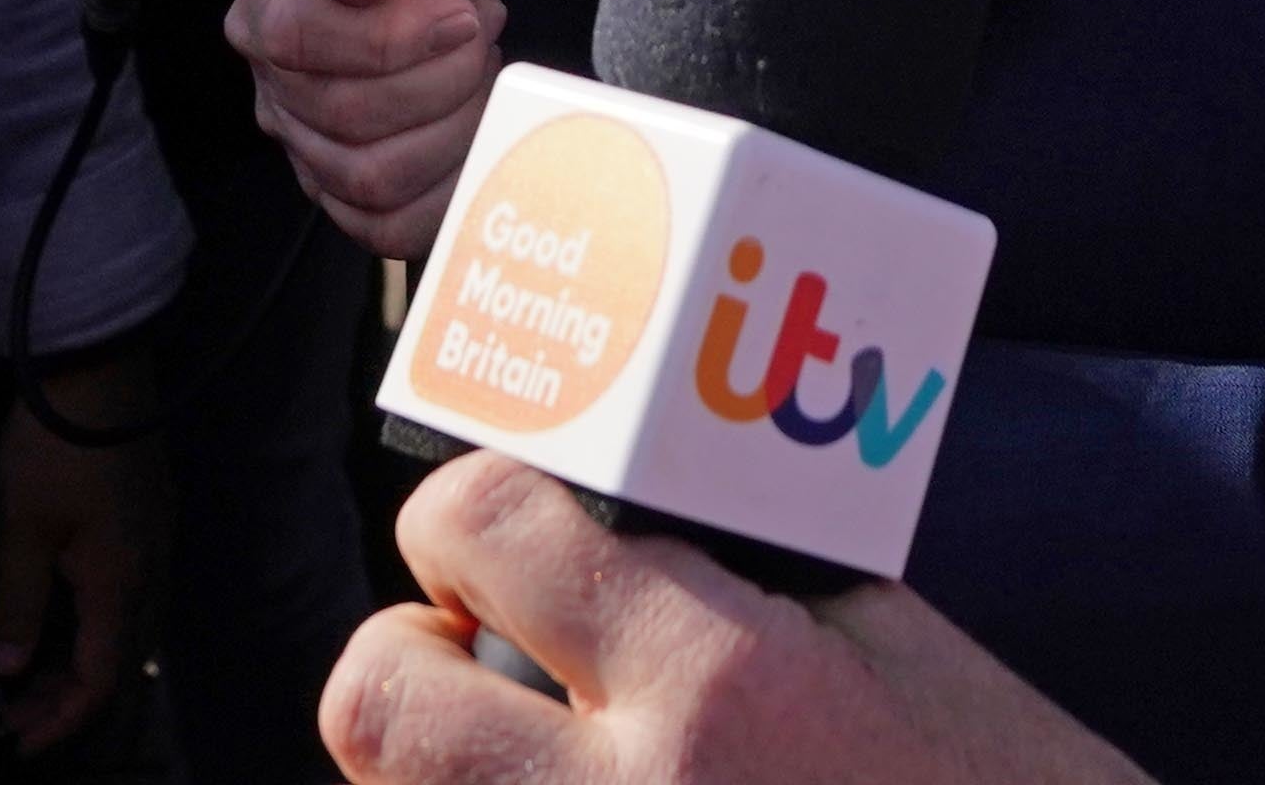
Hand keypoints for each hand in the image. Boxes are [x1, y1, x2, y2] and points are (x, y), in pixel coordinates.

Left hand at [0, 347, 170, 754]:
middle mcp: (150, 567)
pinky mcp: (149, 513)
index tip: (14, 740)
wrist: (97, 364)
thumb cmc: (54, 446)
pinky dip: (95, 623)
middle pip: (119, 659)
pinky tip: (62, 615)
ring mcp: (155, 537)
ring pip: (127, 625)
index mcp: (121, 580)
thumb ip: (20, 604)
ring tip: (31, 674)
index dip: (59, 719)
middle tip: (13, 713)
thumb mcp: (23, 528)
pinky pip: (130, 591)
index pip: (99, 680)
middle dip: (68, 697)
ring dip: (82, 659)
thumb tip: (12, 669)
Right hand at [226, 0, 500, 258]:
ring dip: (452, 130)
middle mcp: (261, 34)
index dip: (388, 39)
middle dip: (440, 79)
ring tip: (486, 71)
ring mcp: (289, 111)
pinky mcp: (327, 169)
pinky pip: (376, 224)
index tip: (470, 11)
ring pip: (360, 174)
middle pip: (334, 108)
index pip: (293, 29)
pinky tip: (482, 136)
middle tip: (490, 29)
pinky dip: (446, 194)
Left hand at [325, 453, 1156, 784]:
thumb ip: (726, 579)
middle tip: (487, 645)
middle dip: (408, 655)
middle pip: (378, 705)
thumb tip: (592, 527)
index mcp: (714, 685)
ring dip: (455, 761)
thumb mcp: (885, 641)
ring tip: (549, 743)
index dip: (470, 505)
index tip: (501, 521)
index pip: (482, 528)